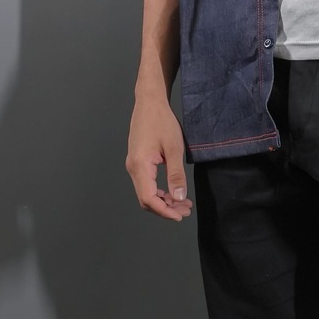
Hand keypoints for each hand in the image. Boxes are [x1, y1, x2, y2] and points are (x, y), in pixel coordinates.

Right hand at [125, 91, 193, 221]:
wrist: (149, 103)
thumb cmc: (161, 121)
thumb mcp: (174, 148)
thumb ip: (176, 175)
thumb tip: (179, 197)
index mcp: (140, 166)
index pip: (149, 199)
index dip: (164, 211)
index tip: (180, 216)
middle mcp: (133, 168)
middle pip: (146, 199)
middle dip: (165, 208)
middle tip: (185, 211)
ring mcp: (134, 165)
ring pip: (146, 193)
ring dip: (163, 201)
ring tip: (182, 203)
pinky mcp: (138, 162)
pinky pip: (146, 183)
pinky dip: (159, 191)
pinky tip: (173, 191)